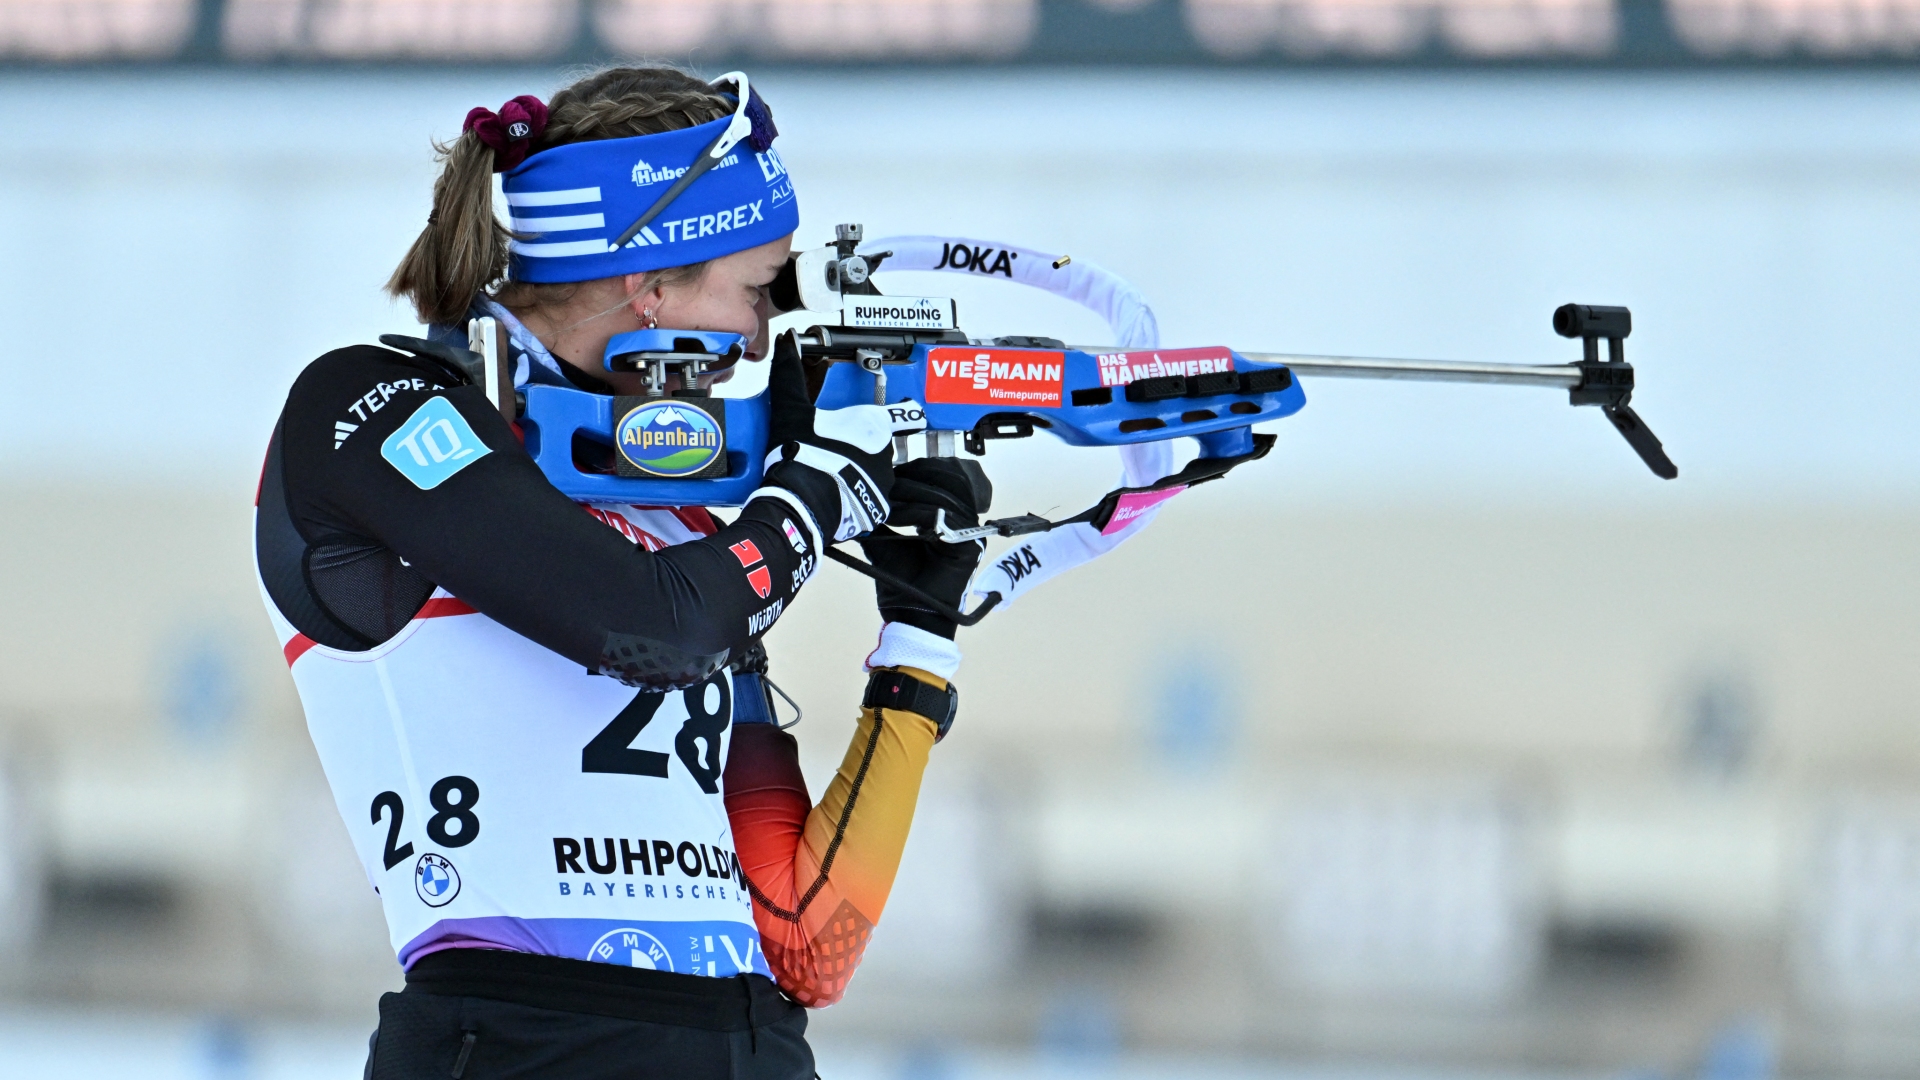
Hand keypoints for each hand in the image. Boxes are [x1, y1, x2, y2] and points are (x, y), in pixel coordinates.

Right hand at [760, 331, 923, 542]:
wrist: (802, 503)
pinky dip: (852, 495)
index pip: (887, 415)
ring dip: (854, 471)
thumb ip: (789, 375)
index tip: (863, 422)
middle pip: (873, 444)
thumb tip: (786, 343)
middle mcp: (887, 453)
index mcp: (873, 425)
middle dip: (853, 447)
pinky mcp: (877, 509)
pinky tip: (831, 493)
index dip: (875, 417)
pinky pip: (867, 497)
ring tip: (825, 473)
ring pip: (872, 472)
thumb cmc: (802, 452)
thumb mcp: (791, 410)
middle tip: (826, 450)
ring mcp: (884, 483)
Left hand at [858, 457, 992, 638]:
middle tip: (890, 477)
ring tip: (890, 494)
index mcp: (949, 518)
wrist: (911, 618)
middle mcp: (963, 522)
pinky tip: (895, 513)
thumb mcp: (886, 541)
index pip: (943, 476)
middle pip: (951, 476)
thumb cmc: (901, 585)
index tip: (889, 471)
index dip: (918, 469)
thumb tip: (858, 493)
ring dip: (915, 489)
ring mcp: (970, 532)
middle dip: (919, 472)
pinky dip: (917, 511)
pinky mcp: (970, 544)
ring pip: (948, 492)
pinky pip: (946, 516)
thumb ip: (880, 517)